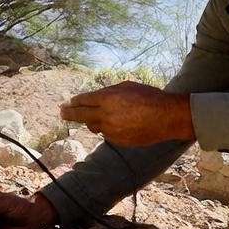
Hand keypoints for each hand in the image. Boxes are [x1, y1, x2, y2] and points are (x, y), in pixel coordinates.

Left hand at [59, 81, 194, 146]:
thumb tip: (97, 98)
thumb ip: (109, 93)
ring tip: (96, 117)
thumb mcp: (127, 86)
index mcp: (106, 99)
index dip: (74, 102)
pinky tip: (121, 124)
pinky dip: (109, 129)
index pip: (83, 101)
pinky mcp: (119, 141)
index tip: (68, 103)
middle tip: (62, 113)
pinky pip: (108, 134)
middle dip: (69, 114)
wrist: (166, 118)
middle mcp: (105, 116)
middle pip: (81, 116)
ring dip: (94, 121)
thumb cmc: (149, 97)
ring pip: (95, 126)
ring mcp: (111, 130)